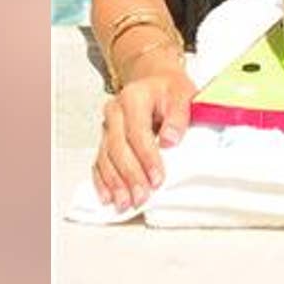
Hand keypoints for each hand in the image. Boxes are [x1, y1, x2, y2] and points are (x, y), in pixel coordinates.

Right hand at [92, 49, 193, 209]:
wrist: (156, 82)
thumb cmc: (171, 91)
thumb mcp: (183, 95)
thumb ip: (178, 116)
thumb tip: (170, 140)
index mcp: (133, 97)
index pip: (137, 131)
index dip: (147, 157)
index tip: (158, 178)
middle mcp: (114, 111)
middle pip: (118, 147)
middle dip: (130, 175)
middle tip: (142, 196)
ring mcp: (107, 127)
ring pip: (106, 157)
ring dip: (115, 182)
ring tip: (126, 202)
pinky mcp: (105, 139)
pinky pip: (99, 162)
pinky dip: (103, 181)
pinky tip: (109, 197)